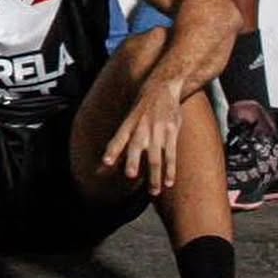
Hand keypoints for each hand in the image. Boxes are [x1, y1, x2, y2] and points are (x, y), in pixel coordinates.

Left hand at [100, 78, 182, 197]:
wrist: (163, 85)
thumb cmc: (144, 104)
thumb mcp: (131, 114)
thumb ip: (126, 134)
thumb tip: (116, 154)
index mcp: (130, 122)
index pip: (119, 138)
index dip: (112, 150)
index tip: (105, 163)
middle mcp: (142, 127)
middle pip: (136, 147)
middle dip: (133, 162)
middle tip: (130, 176)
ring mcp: (158, 130)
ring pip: (155, 156)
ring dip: (154, 176)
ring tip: (153, 191)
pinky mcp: (171, 132)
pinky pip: (171, 154)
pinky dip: (170, 170)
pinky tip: (169, 182)